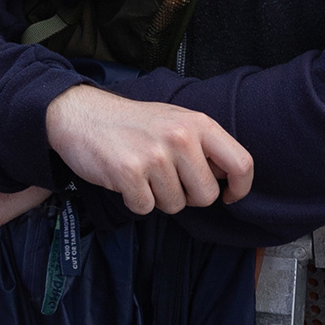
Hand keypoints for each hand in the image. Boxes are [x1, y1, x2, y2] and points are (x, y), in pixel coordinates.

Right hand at [42, 84, 254, 216]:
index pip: (241, 162)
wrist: (84, 115)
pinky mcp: (129, 173)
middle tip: (169, 180)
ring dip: (159, 197)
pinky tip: (127, 180)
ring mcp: (155, 155)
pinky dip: (136, 201)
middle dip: (189, 197)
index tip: (228, 196)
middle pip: (207, 195)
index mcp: (199, 123)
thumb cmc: (135, 123)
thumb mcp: (178, 120)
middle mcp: (181, 137)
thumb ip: (204, 145)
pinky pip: (146, 208)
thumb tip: (228, 176)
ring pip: (175, 205)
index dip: (240, 187)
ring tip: (144, 173)